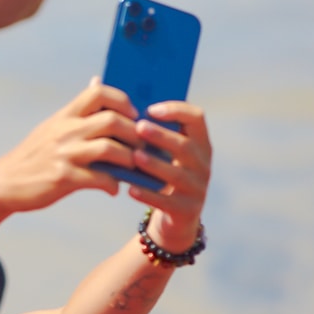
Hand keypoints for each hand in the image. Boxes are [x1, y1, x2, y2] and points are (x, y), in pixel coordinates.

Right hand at [0, 79, 141, 212]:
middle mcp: (65, 131)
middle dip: (134, 134)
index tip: (131, 116)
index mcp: (64, 116)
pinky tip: (112, 188)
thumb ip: (79, 108)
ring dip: (128, 160)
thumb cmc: (33, 156)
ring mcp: (64, 154)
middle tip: (141, 147)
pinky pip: (101, 179)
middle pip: (112, 120)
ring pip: (110, 149)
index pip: (99, 93)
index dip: (122, 101)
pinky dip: (113, 185)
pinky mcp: (63, 178)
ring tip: (132, 168)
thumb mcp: (53, 126)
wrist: (4, 183)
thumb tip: (98, 80)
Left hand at [125, 101, 211, 251]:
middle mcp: (203, 164)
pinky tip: (130, 189)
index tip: (151, 108)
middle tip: (139, 128)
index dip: (176, 110)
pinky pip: (167, 202)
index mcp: (199, 143)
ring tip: (135, 157)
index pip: (196, 118)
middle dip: (162, 136)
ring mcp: (198, 189)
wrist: (175, 217)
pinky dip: (149, 195)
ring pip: (178, 175)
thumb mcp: (161, 152)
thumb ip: (144, 127)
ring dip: (156, 164)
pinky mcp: (187, 210)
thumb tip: (110, 96)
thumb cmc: (160, 173)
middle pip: (186, 147)